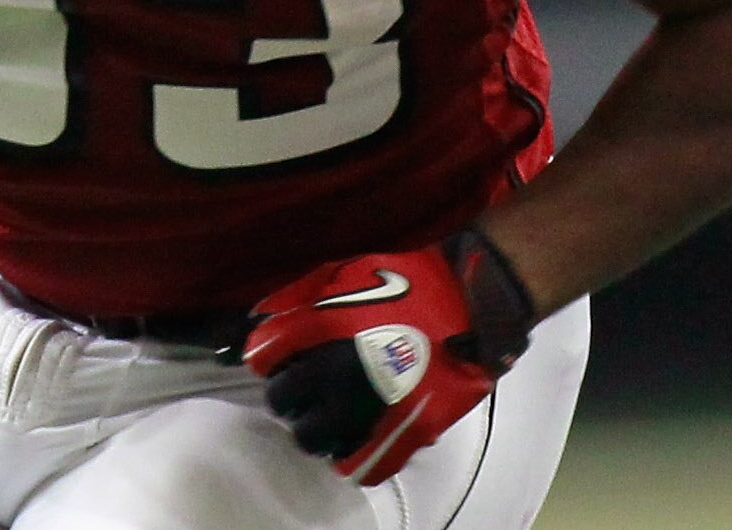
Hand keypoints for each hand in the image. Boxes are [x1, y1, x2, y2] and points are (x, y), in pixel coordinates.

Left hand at [240, 228, 537, 485]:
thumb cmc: (411, 277)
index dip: (266, 356)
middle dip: (286, 394)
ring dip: (313, 428)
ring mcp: (370, 404)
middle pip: (282, 401)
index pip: (264, 355)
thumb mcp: (349, 267)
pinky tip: (352, 442)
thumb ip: (300, 292)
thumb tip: (258, 316)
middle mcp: (338, 370)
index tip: (277, 357)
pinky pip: (362, 464)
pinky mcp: (405, 428)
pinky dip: (351, 458)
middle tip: (301, 388)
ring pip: (314, 439)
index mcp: (322, 326)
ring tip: (326, 415)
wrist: (474, 299)